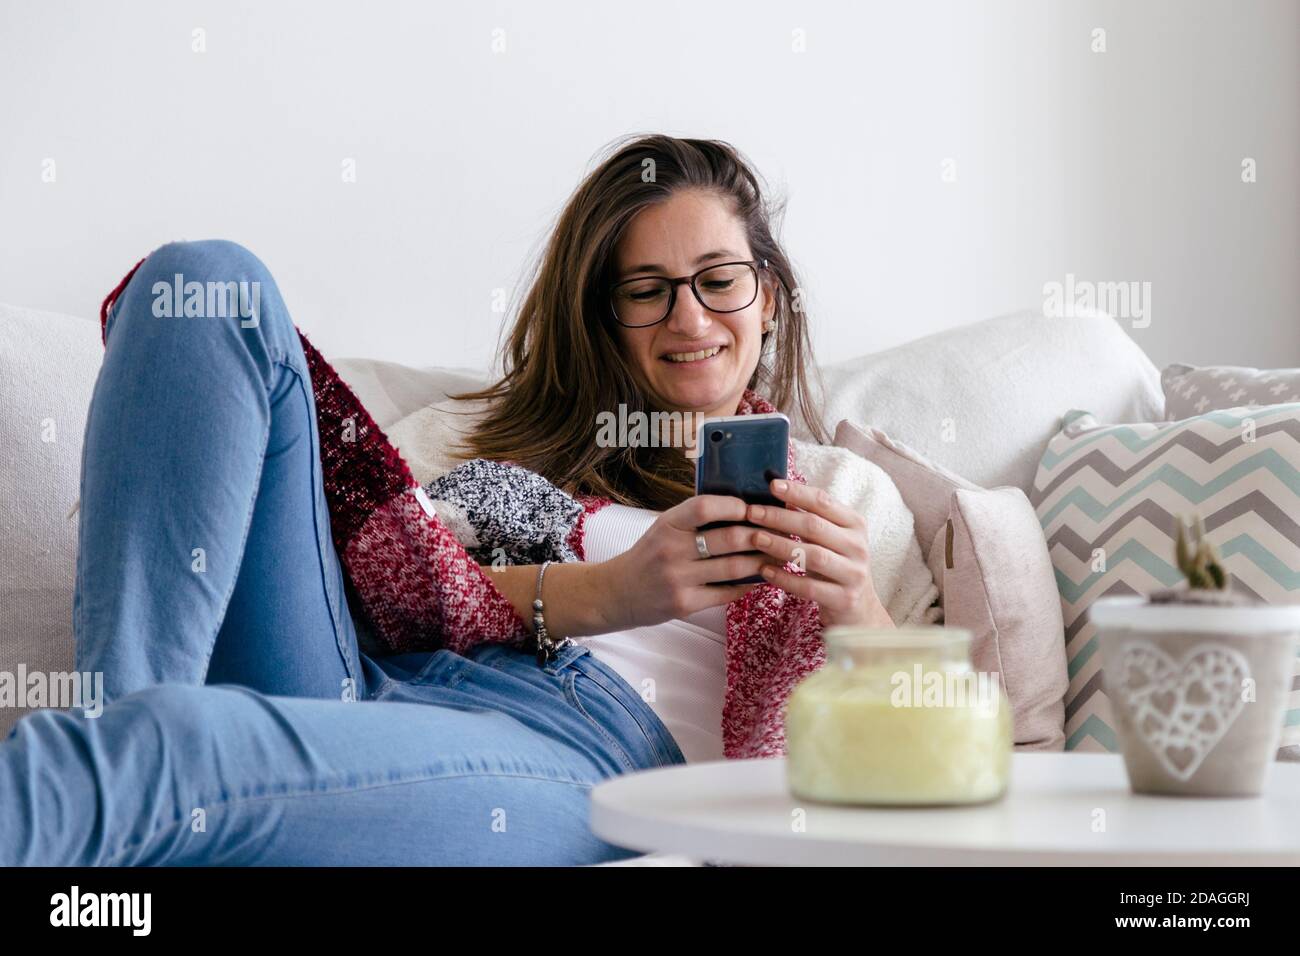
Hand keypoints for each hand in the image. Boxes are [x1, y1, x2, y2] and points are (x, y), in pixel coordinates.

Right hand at [596, 495, 771, 629]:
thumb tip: (743, 508)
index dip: (735, 506)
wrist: (617, 593)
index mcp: (668, 524)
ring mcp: (678, 579)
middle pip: (729, 538)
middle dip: (760, 536)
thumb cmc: (649, 555)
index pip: (705, 507)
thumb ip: (694, 518)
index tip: (754, 508)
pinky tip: (757, 579)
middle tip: (780, 534)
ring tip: (777, 557)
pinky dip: (746, 586)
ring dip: (761, 562)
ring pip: (734, 567)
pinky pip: (726, 593)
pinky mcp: (684, 604)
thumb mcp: (664, 528)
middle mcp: (671, 550)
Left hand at [744, 479, 893, 628]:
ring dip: (781, 545)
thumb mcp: (828, 538)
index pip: (824, 502)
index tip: (771, 485)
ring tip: (756, 538)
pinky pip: (810, 587)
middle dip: (780, 517)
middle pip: (815, 526)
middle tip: (752, 512)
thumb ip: (808, 516)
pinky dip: (785, 578)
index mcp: (855, 524)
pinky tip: (765, 570)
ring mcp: (854, 574)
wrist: (858, 607)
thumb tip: (775, 489)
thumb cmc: (835, 564)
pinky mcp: (844, 599)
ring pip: (813, 556)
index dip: (797, 492)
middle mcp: (858, 546)